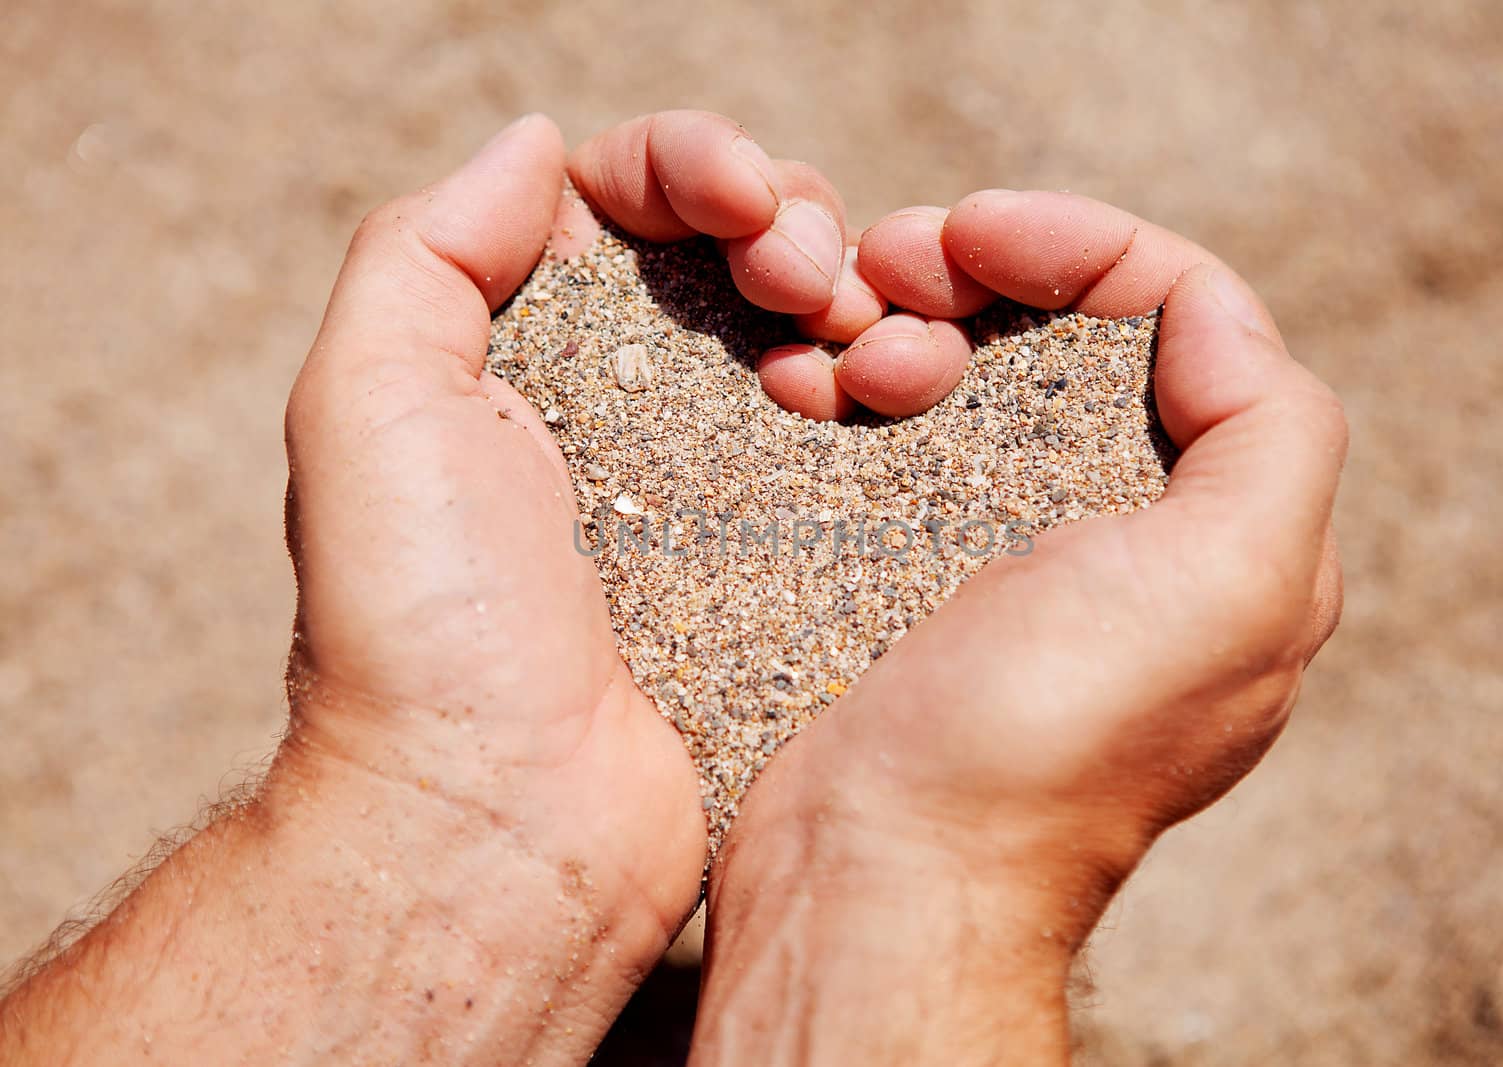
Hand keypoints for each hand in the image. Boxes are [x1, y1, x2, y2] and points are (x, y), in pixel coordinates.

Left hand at [278, 109, 875, 1057]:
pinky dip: (890, 388)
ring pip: (813, 335)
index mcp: (526, 358)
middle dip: (787, 220)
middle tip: (805, 275)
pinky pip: (861, 444)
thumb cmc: (423, 632)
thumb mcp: (367, 411)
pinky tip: (896, 389)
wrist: (503, 829)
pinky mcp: (788, 561)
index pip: (623, 202)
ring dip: (854, 294)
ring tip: (860, 334)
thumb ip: (426, 254)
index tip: (741, 199)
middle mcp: (626, 408)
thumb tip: (532, 145)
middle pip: (734, 254)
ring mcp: (718, 488)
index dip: (692, 167)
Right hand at [692, 192, 1347, 1062]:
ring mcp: (1009, 557)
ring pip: (974, 374)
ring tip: (836, 341)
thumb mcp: (1224, 590)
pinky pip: (891, 438)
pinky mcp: (907, 576)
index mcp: (1222, 530)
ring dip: (905, 321)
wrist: (876, 874)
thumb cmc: (1044, 742)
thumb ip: (1270, 431)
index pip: (1184, 316)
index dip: (1086, 244)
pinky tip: (801, 384)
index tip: (975, 229)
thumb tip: (1206, 315)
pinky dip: (851, 386)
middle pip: (1071, 335)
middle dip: (981, 273)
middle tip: (883, 269)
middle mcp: (1125, 536)